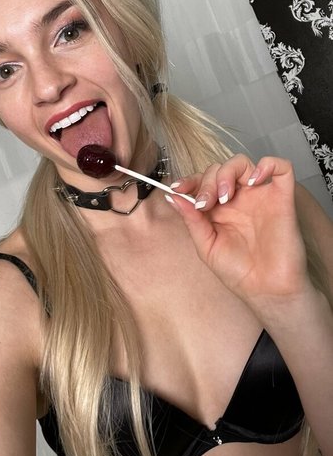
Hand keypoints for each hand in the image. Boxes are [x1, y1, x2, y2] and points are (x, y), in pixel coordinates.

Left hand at [167, 154, 308, 312]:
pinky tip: (253, 180)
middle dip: (207, 182)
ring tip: (224, 195)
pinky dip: (267, 164)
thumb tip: (174, 197)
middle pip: (219, 170)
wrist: (266, 291)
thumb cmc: (238, 271)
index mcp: (218, 209)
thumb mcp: (206, 246)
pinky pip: (281, 168)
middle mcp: (238, 199)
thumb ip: (192, 220)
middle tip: (205, 204)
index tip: (177, 189)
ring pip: (243, 163)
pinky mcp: (282, 198)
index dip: (189, 181)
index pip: (202, 182)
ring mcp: (259, 196)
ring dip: (228, 172)